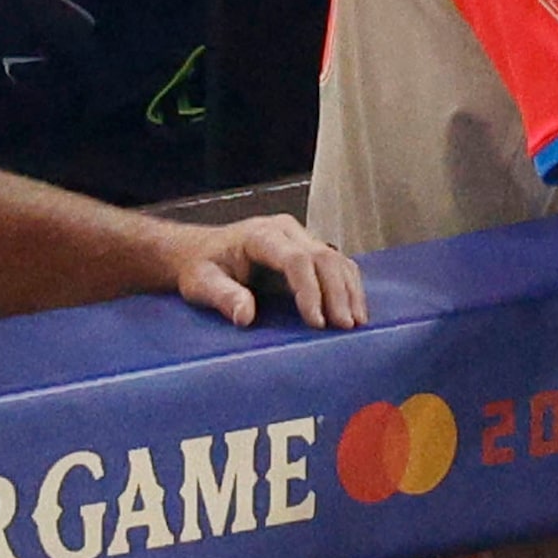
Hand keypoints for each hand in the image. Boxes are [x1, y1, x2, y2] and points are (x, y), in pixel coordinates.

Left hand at [174, 215, 368, 328]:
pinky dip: (349, 287)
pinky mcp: (309, 249)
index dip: (311, 291)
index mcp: (261, 235)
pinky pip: (337, 265)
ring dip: (350, 291)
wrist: (200, 251)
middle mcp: (286, 231)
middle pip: (325, 257)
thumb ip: (223, 296)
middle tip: (345, 326)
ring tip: (357, 322)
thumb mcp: (200, 283)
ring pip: (337, 260)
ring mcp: (301, 237)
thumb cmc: (200, 267)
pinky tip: (354, 309)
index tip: (316, 322)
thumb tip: (246, 316)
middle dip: (338, 294)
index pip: (297, 259)